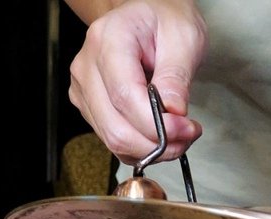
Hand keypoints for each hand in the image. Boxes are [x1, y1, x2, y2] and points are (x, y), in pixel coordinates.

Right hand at [68, 0, 207, 164]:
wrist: (147, 17)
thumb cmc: (163, 20)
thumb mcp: (183, 37)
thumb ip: (176, 77)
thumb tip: (173, 113)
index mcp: (108, 40)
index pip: (125, 97)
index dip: (156, 124)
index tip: (185, 128)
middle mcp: (87, 67)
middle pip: (116, 128)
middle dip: (155, 144)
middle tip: (186, 137)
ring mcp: (84, 90)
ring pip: (114, 141)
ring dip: (150, 149)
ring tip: (177, 134)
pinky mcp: (90, 108)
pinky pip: (114, 142)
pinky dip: (140, 148)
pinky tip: (159, 135)